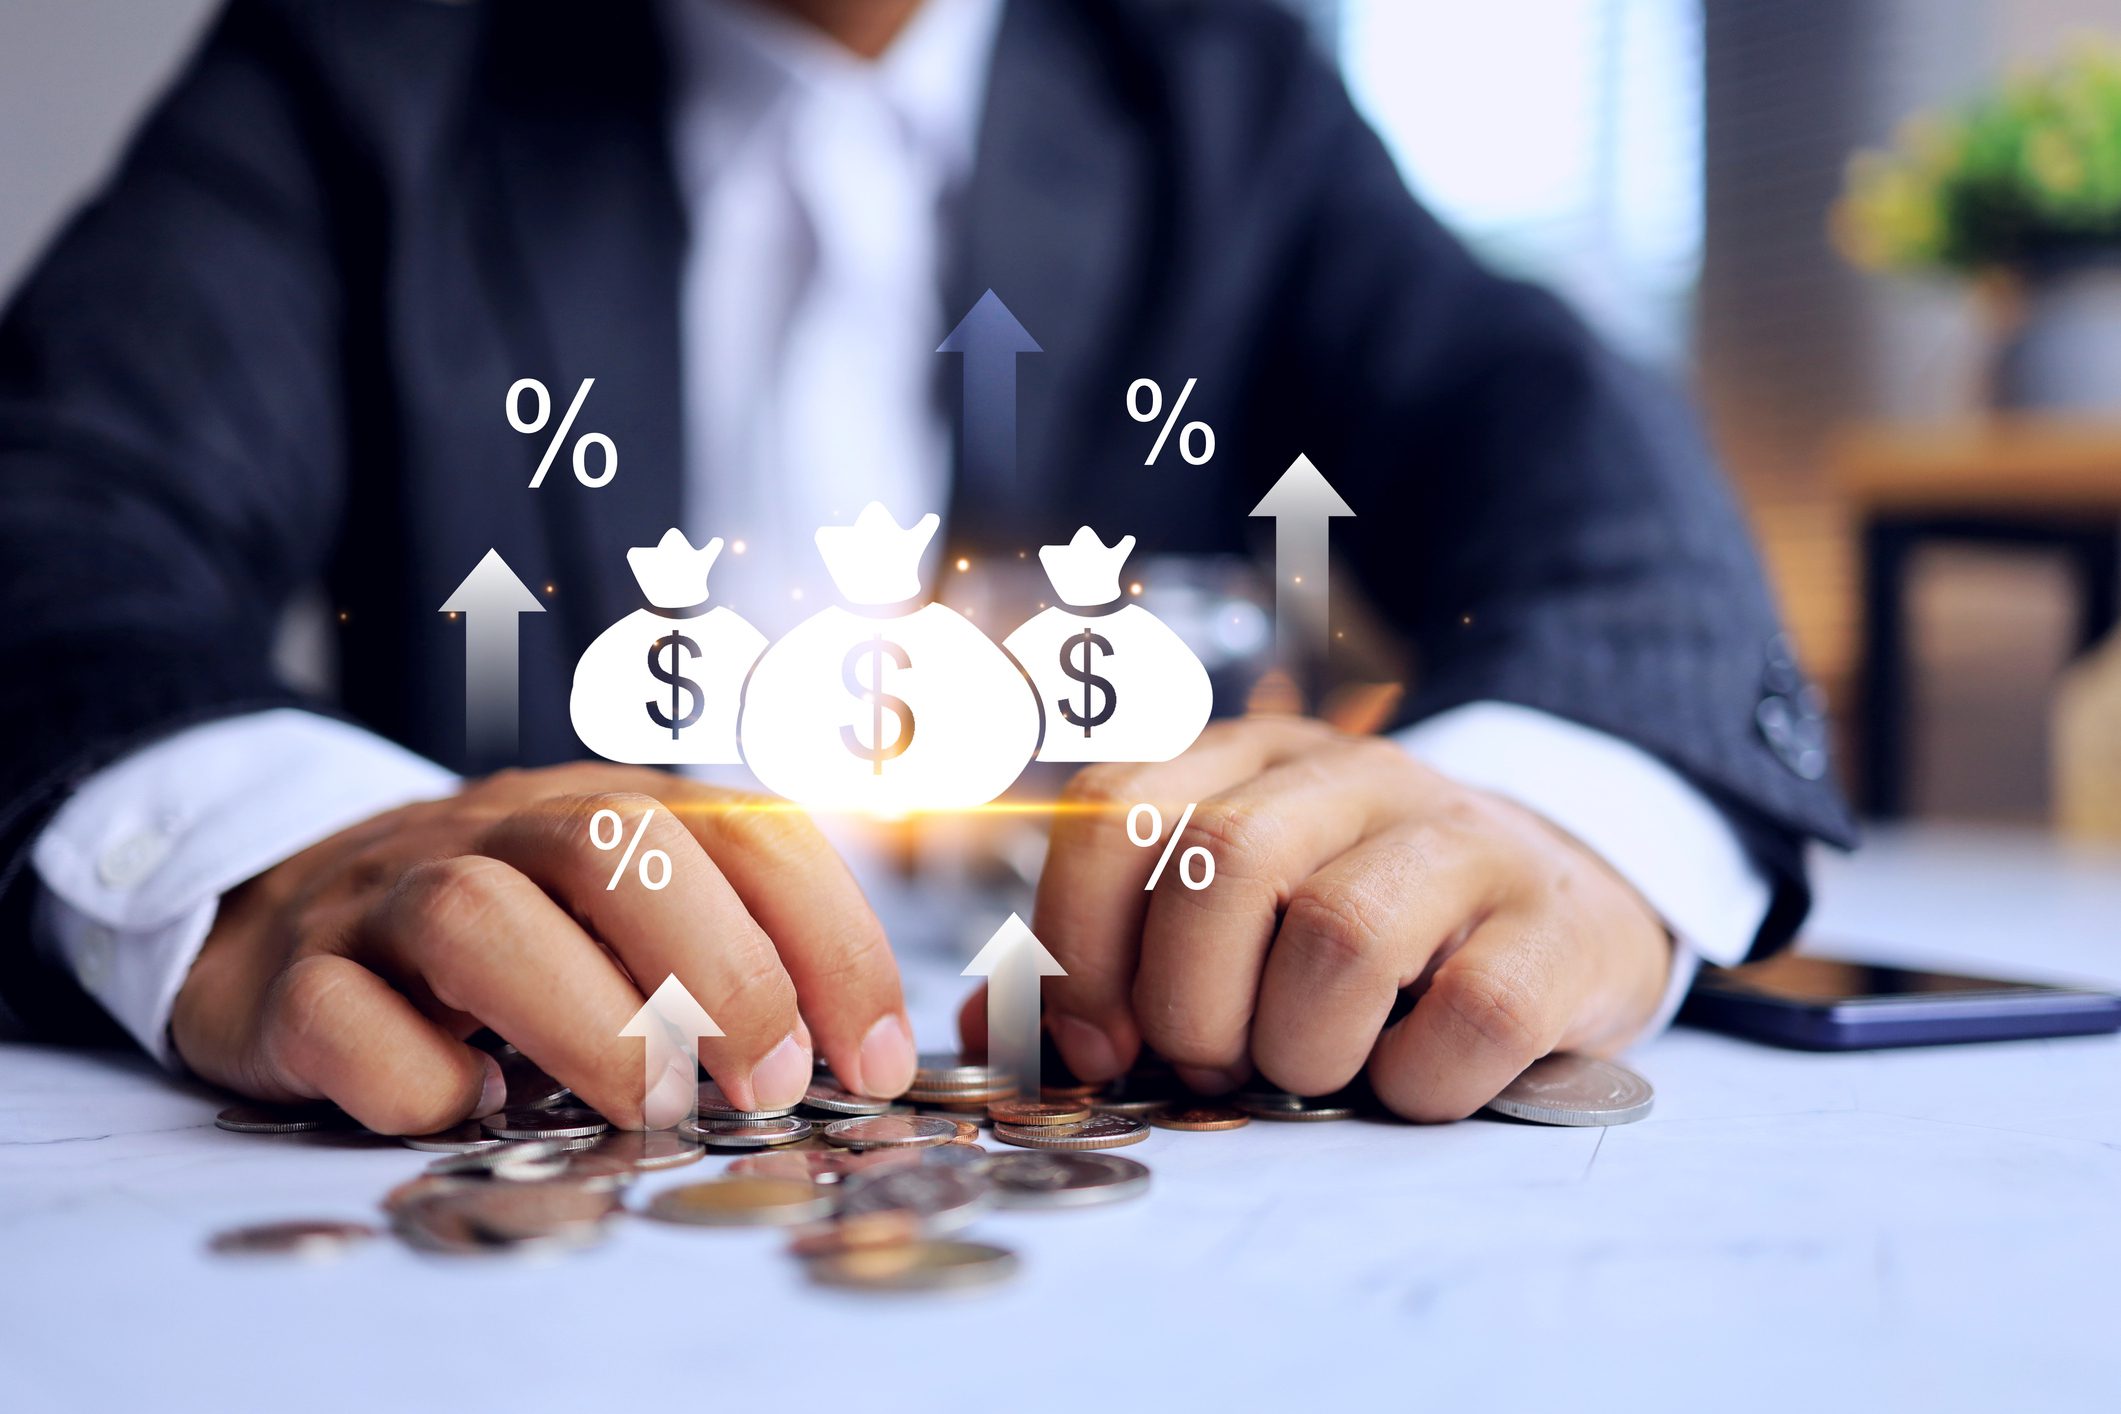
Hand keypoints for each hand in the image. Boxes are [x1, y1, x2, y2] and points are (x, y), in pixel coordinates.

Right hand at [172, 764, 913, 1133]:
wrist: (284, 904)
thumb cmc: (506, 933)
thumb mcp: (627, 914)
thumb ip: (732, 951)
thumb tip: (857, 1054)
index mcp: (611, 809)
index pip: (747, 832)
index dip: (832, 940)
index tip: (876, 1058)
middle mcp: (503, 831)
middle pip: (615, 844)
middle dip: (720, 968)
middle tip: (772, 1084)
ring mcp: (387, 896)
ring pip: (473, 913)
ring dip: (584, 1019)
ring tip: (650, 1106)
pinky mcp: (290, 979)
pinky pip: (337, 1011)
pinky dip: (411, 1076)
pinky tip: (466, 1108)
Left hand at [963, 717, 1669, 1119]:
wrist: (1566, 901)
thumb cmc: (1361, 931)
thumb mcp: (1229, 925)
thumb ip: (1105, 970)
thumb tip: (985, 1031)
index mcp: (1244, 763)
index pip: (1113, 812)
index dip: (1077, 943)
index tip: (1097, 1047)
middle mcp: (1351, 775)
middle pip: (1224, 863)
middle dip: (1194, 1006)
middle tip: (1222, 1063)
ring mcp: (1465, 836)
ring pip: (1341, 930)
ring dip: (1303, 1047)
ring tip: (1320, 1068)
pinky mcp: (1560, 924)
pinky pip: (1472, 1011)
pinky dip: (1421, 1080)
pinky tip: (1416, 1078)